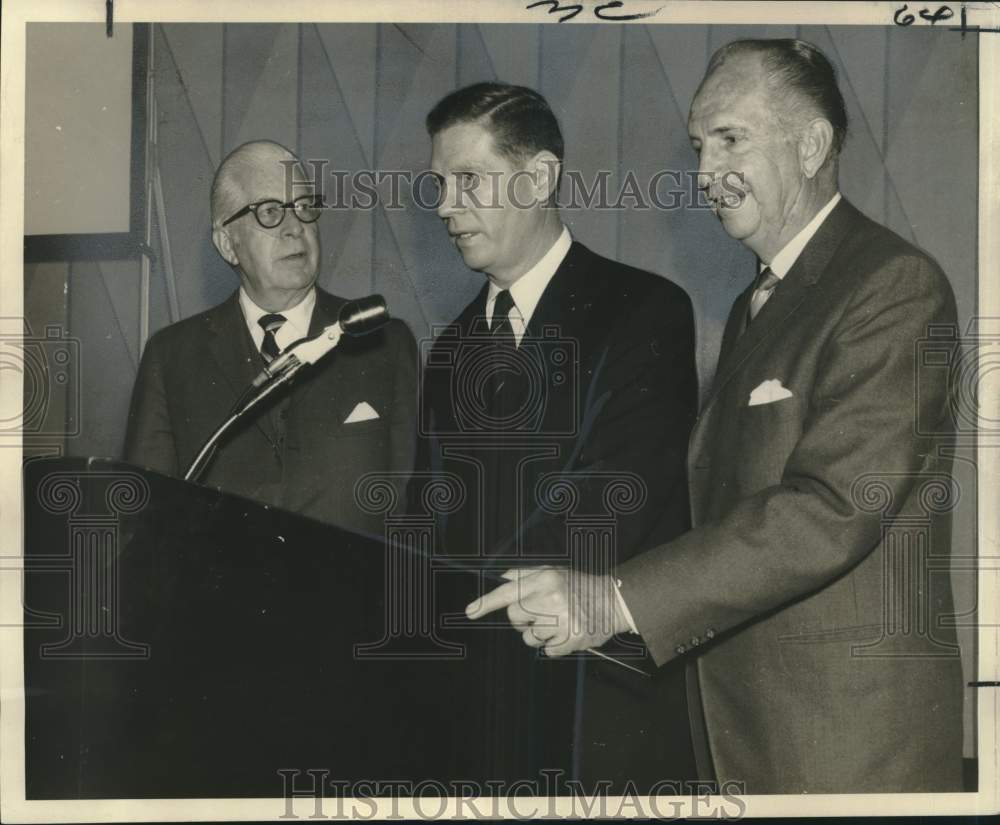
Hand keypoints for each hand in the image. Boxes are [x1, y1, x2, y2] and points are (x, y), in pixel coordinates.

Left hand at [465, 566, 628, 656]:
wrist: (613, 601)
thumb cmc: (579, 585)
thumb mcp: (553, 571)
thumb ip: (525, 574)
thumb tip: (501, 577)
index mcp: (546, 579)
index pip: (508, 592)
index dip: (486, 603)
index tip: (469, 611)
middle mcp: (552, 598)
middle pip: (515, 617)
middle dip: (522, 618)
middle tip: (539, 613)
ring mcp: (563, 621)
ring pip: (529, 638)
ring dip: (538, 633)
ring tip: (555, 622)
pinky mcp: (572, 640)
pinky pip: (546, 651)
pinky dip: (552, 645)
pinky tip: (565, 633)